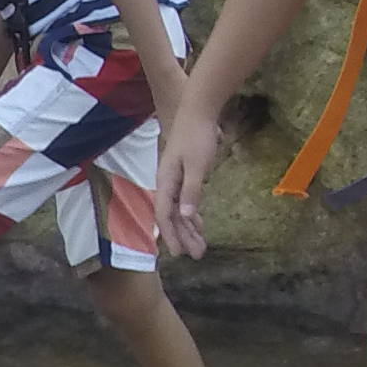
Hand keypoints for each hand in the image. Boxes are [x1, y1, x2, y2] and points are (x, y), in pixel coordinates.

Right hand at [161, 100, 225, 260]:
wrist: (198, 112)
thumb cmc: (197, 137)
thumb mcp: (197, 165)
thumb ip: (192, 190)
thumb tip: (186, 216)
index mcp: (167, 182)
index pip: (165, 215)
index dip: (171, 234)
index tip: (179, 252)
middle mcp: (167, 183)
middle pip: (173, 217)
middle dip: (183, 236)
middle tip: (197, 255)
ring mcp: (175, 180)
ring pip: (179, 211)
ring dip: (189, 229)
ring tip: (200, 246)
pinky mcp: (184, 175)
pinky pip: (185, 202)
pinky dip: (192, 215)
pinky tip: (199, 225)